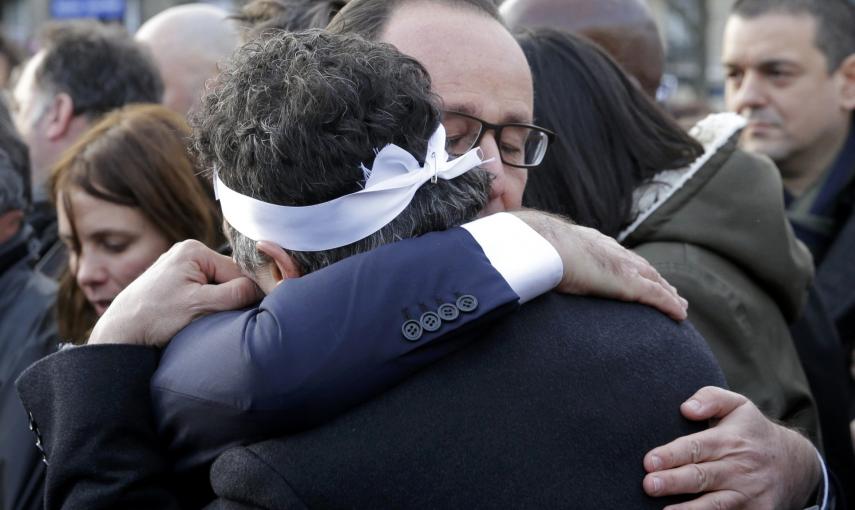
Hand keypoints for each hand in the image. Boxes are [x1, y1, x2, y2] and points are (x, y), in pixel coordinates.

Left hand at [88, 240, 262, 347]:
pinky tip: (193, 315)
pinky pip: (203, 289)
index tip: (241, 313)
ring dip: (216, 302)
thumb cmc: (155, 317)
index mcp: (194, 250)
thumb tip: (262, 287)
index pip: (237, 271)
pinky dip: (204, 303)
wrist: (121, 331)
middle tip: (215, 318)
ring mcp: (180, 264)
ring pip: (216, 284)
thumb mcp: (201, 306)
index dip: (242, 293)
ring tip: (200, 318)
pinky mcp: (176, 279)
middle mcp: (187, 251)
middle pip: (227, 276)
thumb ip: (236, 294)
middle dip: (227, 298)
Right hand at [511, 210, 687, 319]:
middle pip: (641, 266)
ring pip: (654, 281)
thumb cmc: (531, 248)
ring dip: (668, 292)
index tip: (635, 274)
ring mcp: (621, 266)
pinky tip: (681, 314)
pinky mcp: (628, 283)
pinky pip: (656, 296)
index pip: (615, 256)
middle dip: (655, 279)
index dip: (628, 266)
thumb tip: (521, 273)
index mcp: (589, 242)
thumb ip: (538, 264)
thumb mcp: (536, 256)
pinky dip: (669, 304)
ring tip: (679, 305)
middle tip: (669, 291)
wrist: (540, 244)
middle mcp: (610, 251)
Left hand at [643, 387, 820, 509]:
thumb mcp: (738, 405)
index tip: (650, 461)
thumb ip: (710, 398)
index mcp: (729, 440)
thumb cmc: (753, 432)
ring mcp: (748, 494)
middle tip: (649, 485)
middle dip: (673, 482)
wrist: (797, 464)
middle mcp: (739, 468)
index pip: (696, 447)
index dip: (672, 454)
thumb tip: (687, 408)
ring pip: (715, 505)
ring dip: (688, 509)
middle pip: (701, 477)